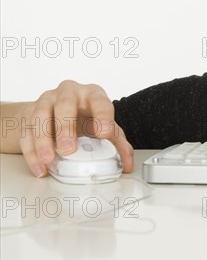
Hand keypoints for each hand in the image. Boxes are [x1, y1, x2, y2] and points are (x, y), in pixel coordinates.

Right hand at [13, 80, 133, 176]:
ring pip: (40, 116)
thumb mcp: (104, 127)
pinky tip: (39, 165)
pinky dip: (31, 151)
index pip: (100, 101)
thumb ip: (118, 145)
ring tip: (49, 160)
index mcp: (92, 94)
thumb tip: (127, 164)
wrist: (56, 113)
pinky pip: (26, 131)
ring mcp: (46, 101)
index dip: (103, 116)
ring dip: (43, 140)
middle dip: (66, 127)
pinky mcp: (28, 113)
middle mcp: (69, 93)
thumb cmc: (85, 118)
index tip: (105, 133)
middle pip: (65, 105)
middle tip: (69, 149)